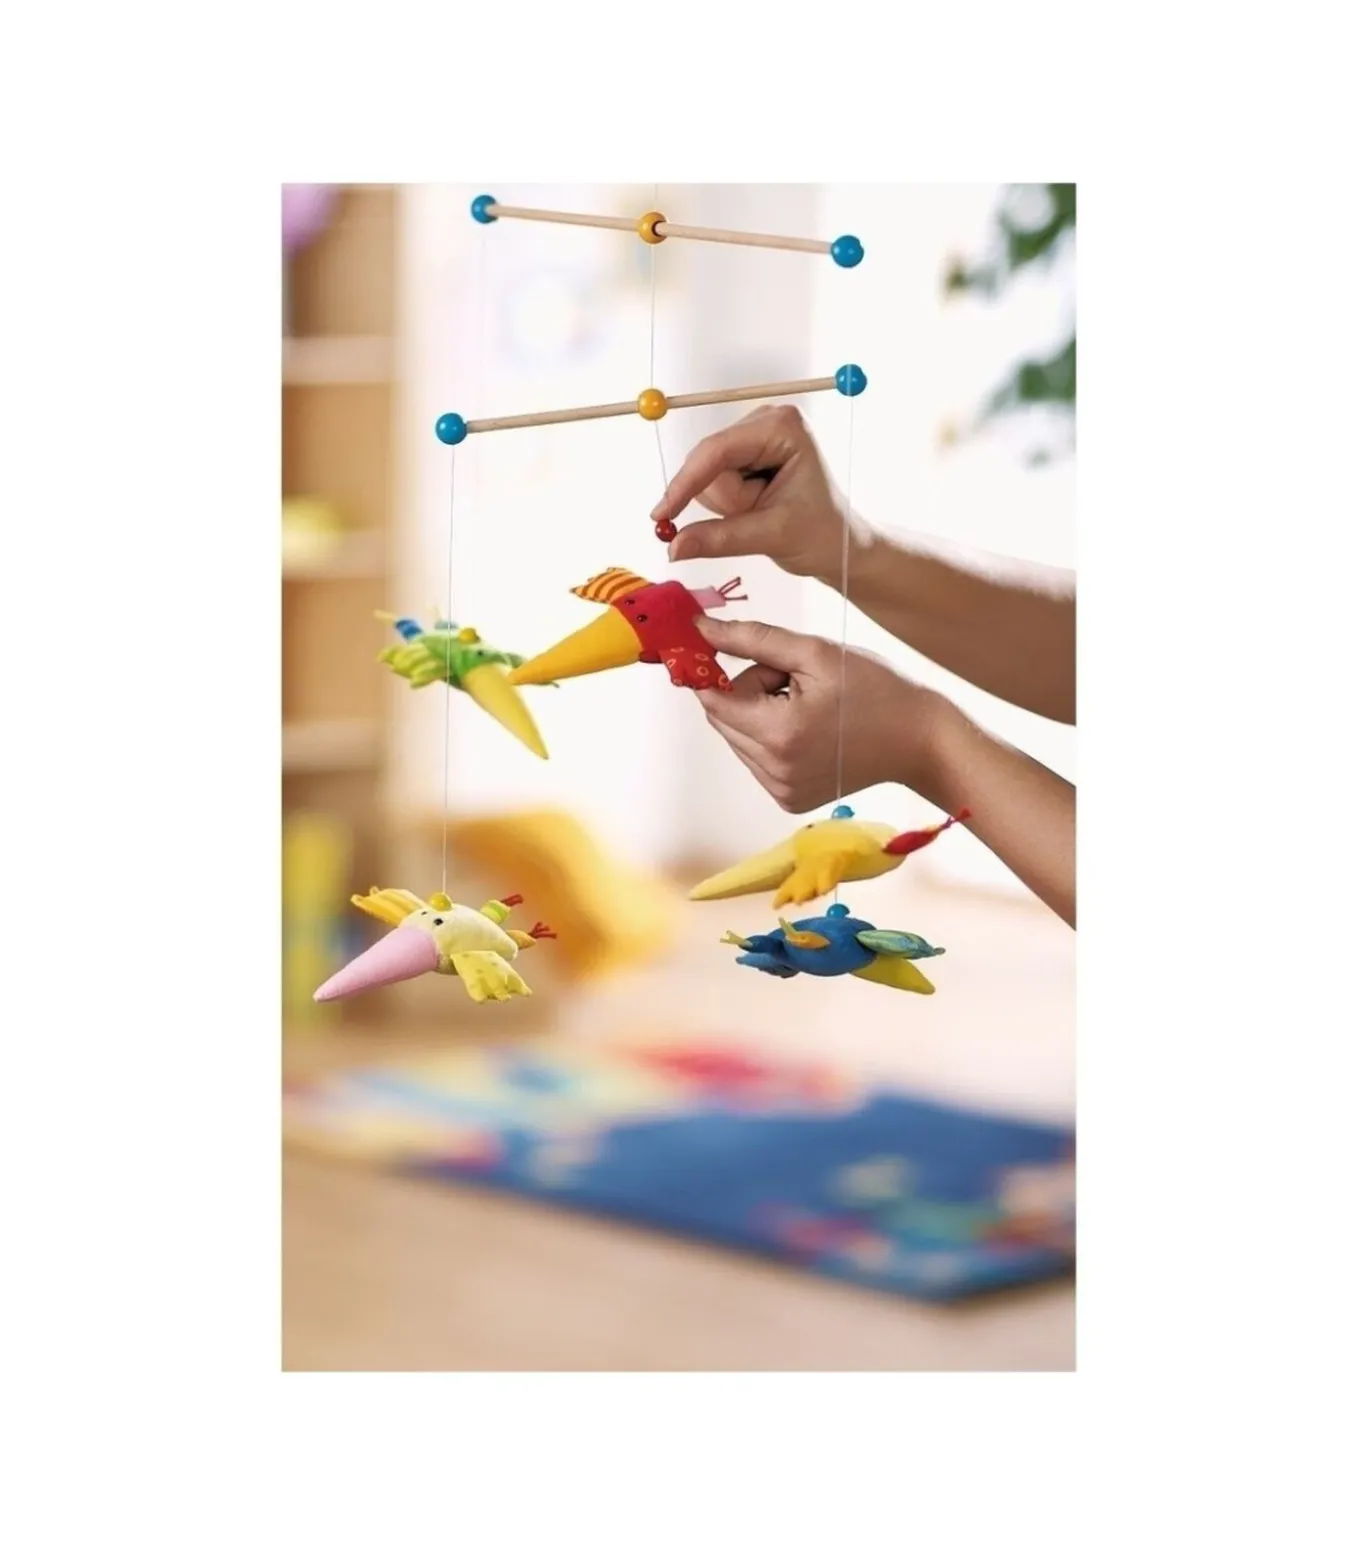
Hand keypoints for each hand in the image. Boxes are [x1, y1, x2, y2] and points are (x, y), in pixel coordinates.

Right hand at [651, 404, 866, 581]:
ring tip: (764, 511)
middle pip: (708, 462)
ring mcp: (755, 434)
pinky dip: (728, 503)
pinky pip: (713, 480)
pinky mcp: (747, 452)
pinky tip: (757, 506)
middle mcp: (767, 420)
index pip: (716, 451)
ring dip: (728, 505)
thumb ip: (720, 539)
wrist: (840, 545)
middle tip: (758, 517)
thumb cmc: (821, 535)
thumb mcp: (770, 537)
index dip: (685, 483)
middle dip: (726, 501)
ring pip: (708, 475)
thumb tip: (673, 547)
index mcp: (782, 428)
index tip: (661, 515)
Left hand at [694, 617, 950, 812]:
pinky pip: (756, 760)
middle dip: (747, 693)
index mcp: (779, 734)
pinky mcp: (789, 800)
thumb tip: (700, 628)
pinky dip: (771, 740)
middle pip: (724, 720)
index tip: (733, 654)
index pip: (713, 701)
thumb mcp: (815, 653)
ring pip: (738, 740)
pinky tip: (808, 731)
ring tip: (806, 706)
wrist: (918, 740)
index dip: (718, 673)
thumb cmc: (874, 689)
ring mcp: (781, 790)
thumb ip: (752, 640)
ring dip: (758, 716)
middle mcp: (774, 771)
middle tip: (791, 680)